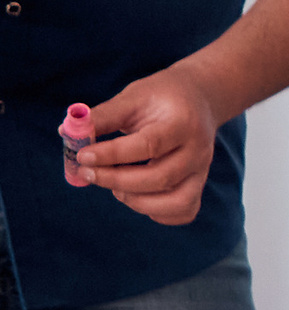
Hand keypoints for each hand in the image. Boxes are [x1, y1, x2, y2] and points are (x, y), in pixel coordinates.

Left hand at [80, 64, 226, 224]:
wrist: (200, 98)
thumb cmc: (161, 97)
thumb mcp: (133, 97)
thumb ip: (103, 116)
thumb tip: (66, 133)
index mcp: (184, 122)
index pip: (149, 145)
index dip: (112, 154)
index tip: (82, 156)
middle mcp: (198, 150)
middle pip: (160, 178)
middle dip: (116, 180)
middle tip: (87, 173)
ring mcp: (202, 170)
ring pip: (175, 202)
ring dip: (137, 201)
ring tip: (116, 187)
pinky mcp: (198, 185)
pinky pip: (183, 211)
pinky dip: (157, 212)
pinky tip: (137, 196)